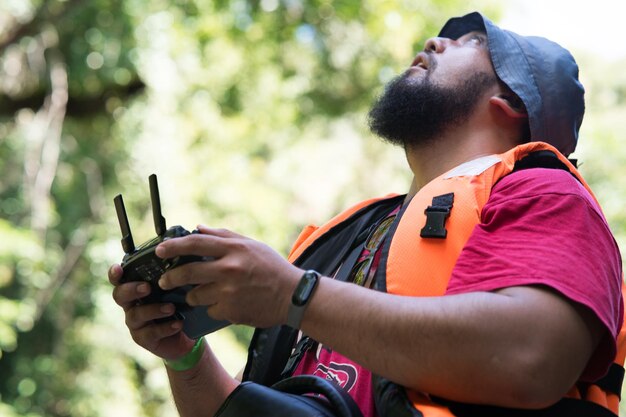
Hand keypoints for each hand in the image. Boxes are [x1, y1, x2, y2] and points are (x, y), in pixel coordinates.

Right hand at [108, 264, 196, 359]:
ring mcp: (135, 323)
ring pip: (136, 315)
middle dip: (131, 290)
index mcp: (136, 289)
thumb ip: (172, 276)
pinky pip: (151, 333)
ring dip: (153, 310)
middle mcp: (131, 305)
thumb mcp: (176, 289)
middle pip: (120, 295)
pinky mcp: (144, 339)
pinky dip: (165, 327)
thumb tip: (181, 255)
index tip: (118, 268)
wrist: (186, 336)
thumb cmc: (179, 306)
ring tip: (171, 308)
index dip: (115, 274)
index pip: (119, 279)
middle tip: (147, 288)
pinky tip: (178, 324)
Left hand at [156, 226, 303, 327]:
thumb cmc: (273, 268)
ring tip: (205, 293)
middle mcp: (229, 268)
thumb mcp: (251, 245)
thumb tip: (198, 228)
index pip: (195, 243)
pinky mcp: (230, 310)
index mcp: (233, 249)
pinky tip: (227, 304)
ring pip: (195, 295)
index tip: (159, 251)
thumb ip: (224, 236)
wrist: (293, 296)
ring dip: (195, 295)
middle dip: (171, 277)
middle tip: (164, 281)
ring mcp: (228, 291)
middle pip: (187, 272)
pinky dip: (214, 308)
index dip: (173, 246)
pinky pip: (210, 310)